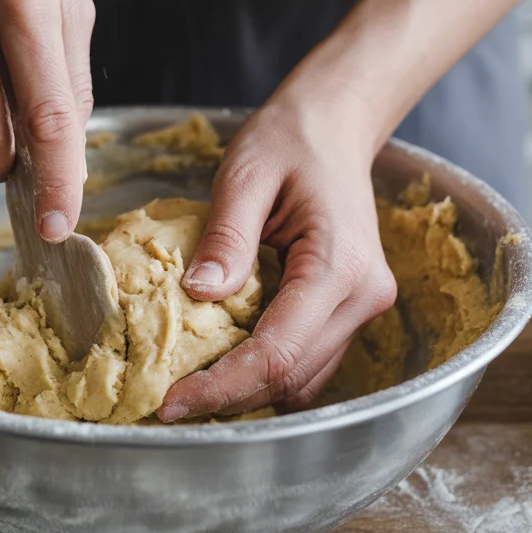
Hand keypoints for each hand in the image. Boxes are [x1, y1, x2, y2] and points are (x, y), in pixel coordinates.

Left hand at [156, 89, 396, 419]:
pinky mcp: (349, 310)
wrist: (335, 127)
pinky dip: (267, 373)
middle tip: (168, 405)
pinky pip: (308, 360)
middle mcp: (363, 296)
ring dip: (249, 392)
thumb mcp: (246, 173)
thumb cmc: (290, 140)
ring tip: (190, 391)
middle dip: (231, 398)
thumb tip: (200, 295)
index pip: (279, 352)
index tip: (171, 401)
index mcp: (339, 265)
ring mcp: (363, 307)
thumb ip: (227, 236)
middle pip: (292, 376)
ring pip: (304, 379)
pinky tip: (224, 366)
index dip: (223, 386)